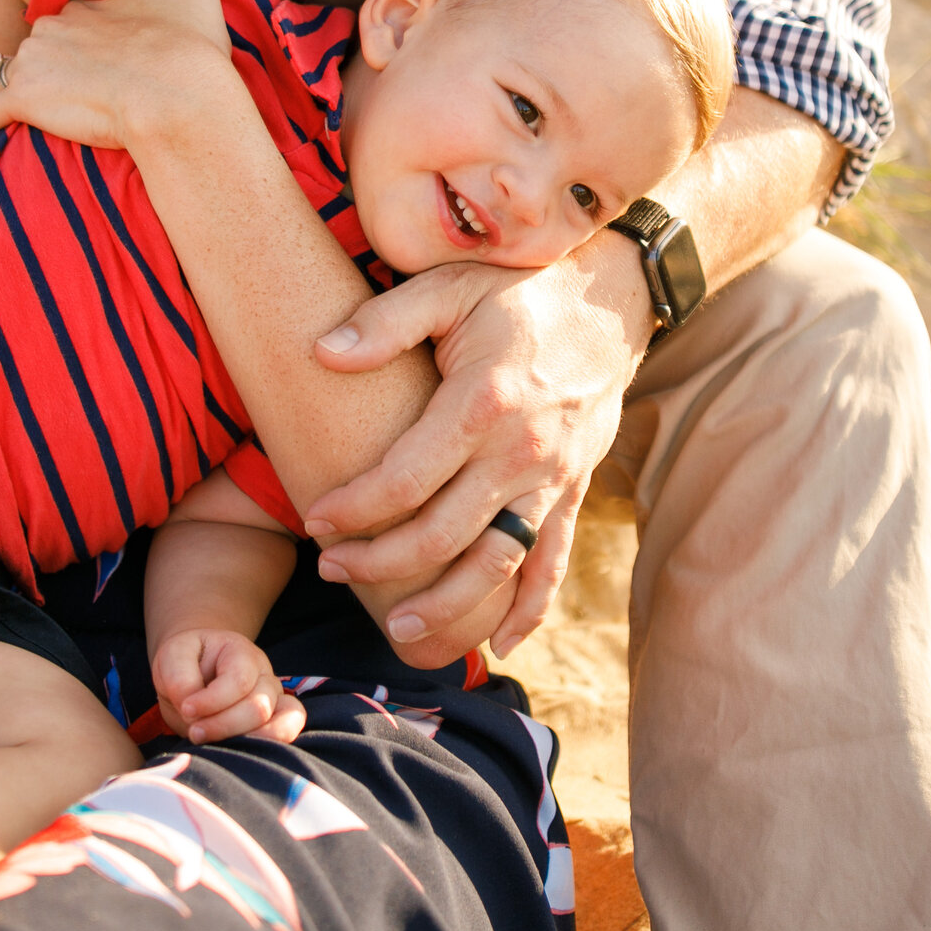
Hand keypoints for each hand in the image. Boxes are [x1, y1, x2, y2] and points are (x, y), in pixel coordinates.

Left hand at [0, 0, 234, 147]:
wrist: (178, 97)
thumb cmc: (190, 49)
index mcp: (83, 8)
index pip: (66, 25)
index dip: (77, 47)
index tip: (92, 71)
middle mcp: (50, 29)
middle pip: (35, 51)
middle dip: (44, 71)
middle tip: (66, 99)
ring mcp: (33, 63)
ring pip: (8, 79)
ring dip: (14, 95)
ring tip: (25, 120)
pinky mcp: (23, 100)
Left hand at [151, 627, 304, 744]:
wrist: (193, 669)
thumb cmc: (184, 662)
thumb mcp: (172, 657)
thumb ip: (180, 679)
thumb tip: (193, 711)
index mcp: (240, 652)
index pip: (239, 681)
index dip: (212, 701)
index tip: (185, 709)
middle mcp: (264, 674)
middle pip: (258, 708)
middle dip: (222, 726)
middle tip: (194, 732)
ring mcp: (273, 698)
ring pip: (279, 725)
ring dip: (243, 741)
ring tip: (213, 744)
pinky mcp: (275, 720)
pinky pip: (289, 732)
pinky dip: (270, 746)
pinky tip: (238, 752)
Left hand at [307, 243, 653, 657]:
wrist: (614, 299)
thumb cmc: (520, 289)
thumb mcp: (449, 287)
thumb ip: (385, 322)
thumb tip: (321, 352)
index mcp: (483, 402)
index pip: (406, 478)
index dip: (355, 508)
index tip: (315, 519)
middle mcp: (521, 451)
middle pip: (444, 534)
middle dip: (381, 562)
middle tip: (332, 568)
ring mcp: (554, 478)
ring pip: (498, 562)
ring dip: (448, 605)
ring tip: (398, 626)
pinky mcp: (576, 490)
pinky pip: (553, 561)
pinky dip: (530, 608)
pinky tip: (499, 643)